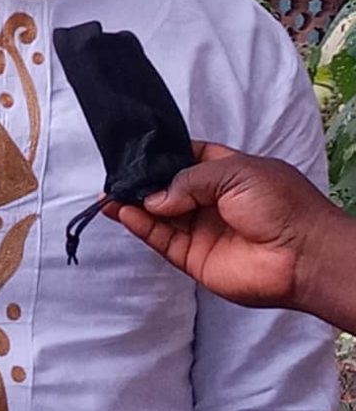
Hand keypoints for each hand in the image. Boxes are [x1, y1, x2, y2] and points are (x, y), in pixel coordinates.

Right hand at [103, 142, 342, 313]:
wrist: (303, 254)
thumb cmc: (279, 203)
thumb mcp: (234, 172)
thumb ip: (188, 181)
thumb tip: (154, 196)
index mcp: (224, 171)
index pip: (185, 158)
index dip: (161, 155)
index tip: (134, 151)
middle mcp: (210, 200)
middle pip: (166, 188)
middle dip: (141, 182)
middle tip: (113, 177)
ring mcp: (201, 230)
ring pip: (158, 216)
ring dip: (133, 205)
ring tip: (108, 196)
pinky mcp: (194, 258)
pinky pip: (162, 240)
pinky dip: (141, 226)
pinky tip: (123, 212)